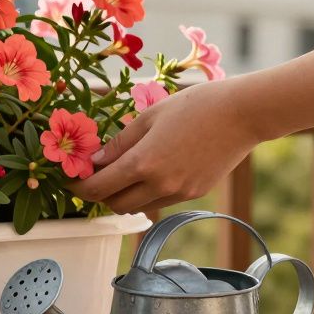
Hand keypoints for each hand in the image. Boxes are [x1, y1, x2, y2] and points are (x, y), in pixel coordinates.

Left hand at [68, 81, 259, 215]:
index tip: (70, 181)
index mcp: (143, 163)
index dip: (79, 189)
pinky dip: (147, 192)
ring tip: (122, 172)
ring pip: (138, 207)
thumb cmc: (195, 105)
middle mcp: (160, 185)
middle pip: (115, 205)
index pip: (98, 190)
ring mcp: (179, 193)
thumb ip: (119, 143)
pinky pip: (160, 201)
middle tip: (94, 175)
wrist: (243, 114)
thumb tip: (95, 162)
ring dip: (124, 195)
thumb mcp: (149, 117)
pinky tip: (150, 171)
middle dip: (100, 194)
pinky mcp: (195, 194)